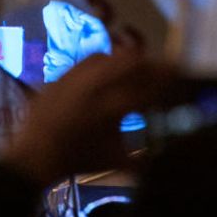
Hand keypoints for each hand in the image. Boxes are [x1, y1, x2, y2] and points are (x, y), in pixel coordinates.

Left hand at [2, 49, 175, 184]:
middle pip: (132, 62)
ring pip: (112, 56)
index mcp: (112, 109)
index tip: (180, 76)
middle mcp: (96, 87)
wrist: (36, 155)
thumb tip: (164, 157)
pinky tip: (112, 67)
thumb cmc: (79, 159)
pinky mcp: (64, 73)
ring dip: (130, 59)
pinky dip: (106, 60)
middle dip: (152, 64)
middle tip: (163, 69)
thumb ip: (143, 159)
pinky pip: (90, 59)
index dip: (168, 80)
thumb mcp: (114, 160)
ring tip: (140, 65)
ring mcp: (78, 77)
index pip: (149, 88)